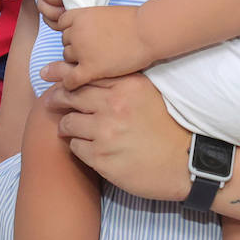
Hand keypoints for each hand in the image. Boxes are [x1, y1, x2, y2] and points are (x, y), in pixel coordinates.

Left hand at [42, 71, 190, 200]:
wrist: (187, 164)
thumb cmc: (169, 128)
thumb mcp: (149, 94)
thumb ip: (122, 83)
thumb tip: (89, 75)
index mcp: (127, 86)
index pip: (84, 76)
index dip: (64, 77)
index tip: (52, 77)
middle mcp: (114, 106)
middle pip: (69, 96)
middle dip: (57, 99)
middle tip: (52, 102)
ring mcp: (106, 133)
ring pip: (67, 123)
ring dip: (67, 126)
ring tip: (73, 129)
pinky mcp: (101, 158)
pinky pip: (75, 147)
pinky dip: (78, 147)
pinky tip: (89, 148)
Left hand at [54, 5, 149, 87]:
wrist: (148, 32)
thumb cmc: (135, 22)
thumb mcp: (106, 13)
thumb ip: (91, 21)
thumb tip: (88, 31)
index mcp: (80, 15)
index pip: (62, 24)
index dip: (72, 31)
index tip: (83, 37)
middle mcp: (76, 32)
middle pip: (66, 43)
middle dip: (77, 47)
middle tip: (93, 52)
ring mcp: (81, 51)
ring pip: (67, 60)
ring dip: (77, 63)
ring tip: (93, 64)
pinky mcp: (90, 69)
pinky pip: (71, 80)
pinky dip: (71, 83)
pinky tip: (77, 85)